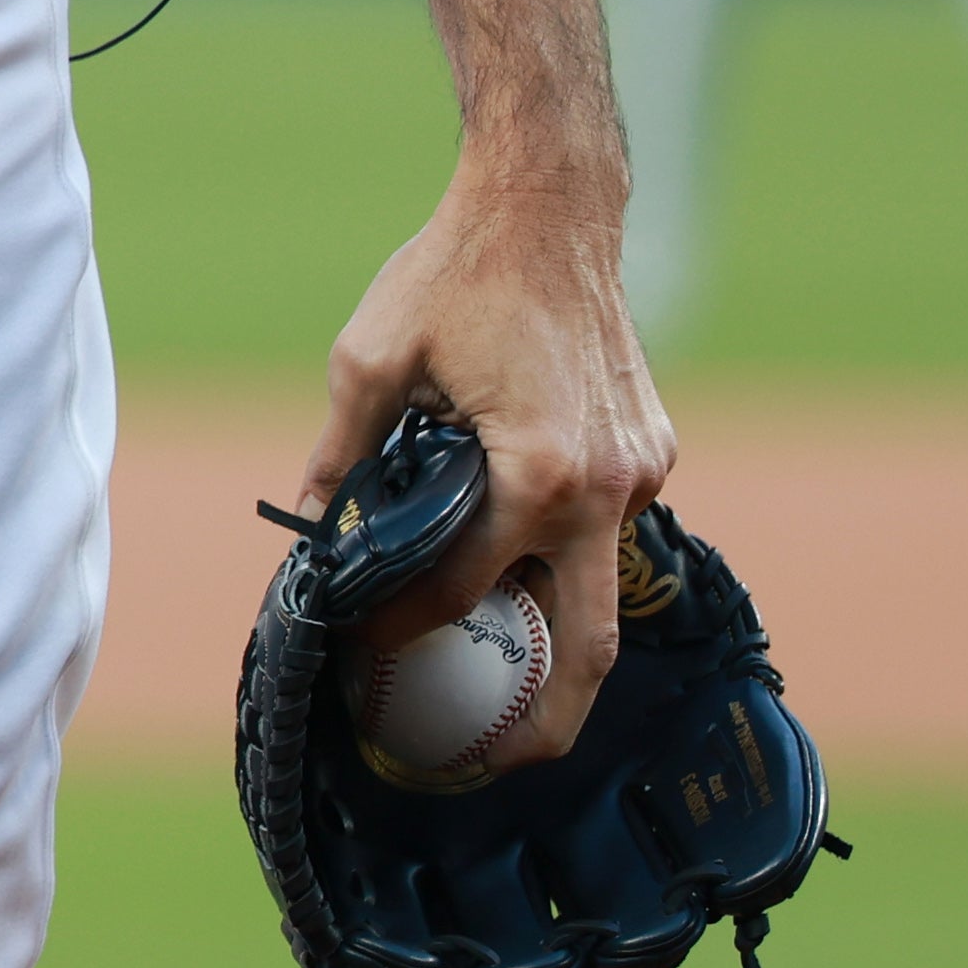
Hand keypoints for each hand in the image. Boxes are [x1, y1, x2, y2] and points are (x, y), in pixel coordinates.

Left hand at [294, 158, 672, 770]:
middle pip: (588, 641)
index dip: (408, 629)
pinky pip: (612, 529)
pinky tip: (520, 570)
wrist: (548, 206)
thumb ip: (345, 450)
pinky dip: (570, 560)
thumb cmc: (454, 272)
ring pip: (607, 586)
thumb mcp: (372, 357)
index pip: (465, 588)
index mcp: (538, 473)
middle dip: (548, 715)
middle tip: (500, 761)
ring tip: (505, 683)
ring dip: (560, 635)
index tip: (366, 651)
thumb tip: (313, 522)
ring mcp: (643, 471)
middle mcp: (605, 486)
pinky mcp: (653, 449)